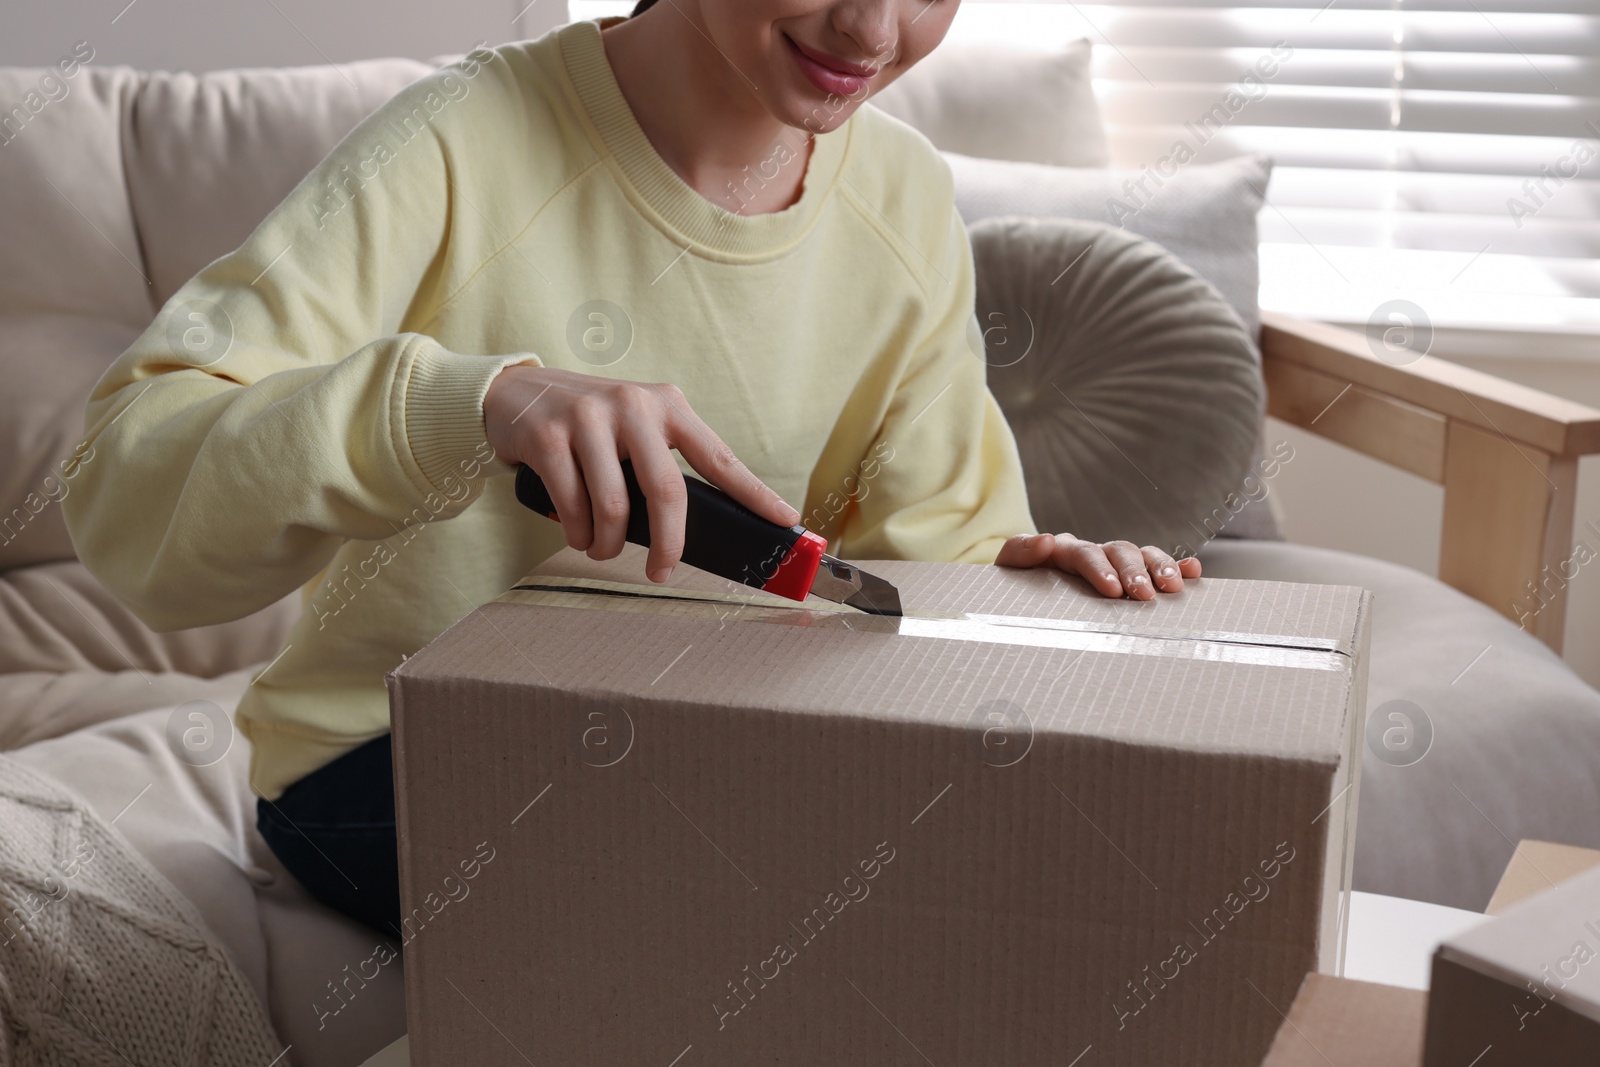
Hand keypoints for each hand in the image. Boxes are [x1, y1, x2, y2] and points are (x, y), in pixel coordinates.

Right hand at [484, 365, 799, 581]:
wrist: (517, 392)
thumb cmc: (590, 423)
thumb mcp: (636, 426)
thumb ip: (664, 463)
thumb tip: (696, 530)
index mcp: (668, 405)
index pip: (718, 457)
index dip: (754, 493)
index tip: (785, 521)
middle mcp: (633, 406)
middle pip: (666, 492)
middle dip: (669, 544)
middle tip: (661, 572)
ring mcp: (588, 417)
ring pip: (613, 506)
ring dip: (608, 544)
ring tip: (601, 549)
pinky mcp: (548, 434)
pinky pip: (571, 503)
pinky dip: (576, 533)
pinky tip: (577, 534)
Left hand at [995, 533, 1200, 599]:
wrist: (1020, 595)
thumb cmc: (1017, 586)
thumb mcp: (1008, 570)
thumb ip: (1020, 553)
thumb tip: (1047, 540)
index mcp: (1063, 550)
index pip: (1084, 553)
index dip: (1099, 569)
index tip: (1112, 589)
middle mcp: (1092, 552)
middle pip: (1118, 552)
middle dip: (1134, 572)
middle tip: (1144, 595)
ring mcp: (1113, 561)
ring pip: (1140, 555)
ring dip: (1158, 568)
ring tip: (1173, 588)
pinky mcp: (1129, 573)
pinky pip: (1156, 564)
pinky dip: (1176, 566)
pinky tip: (1192, 571)